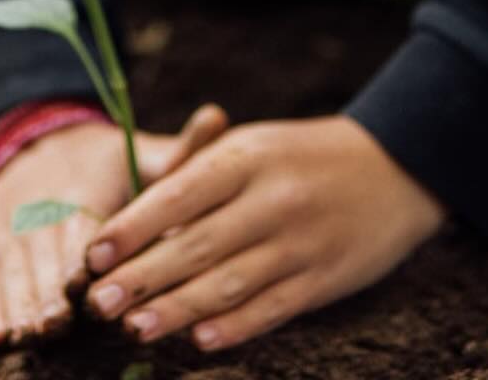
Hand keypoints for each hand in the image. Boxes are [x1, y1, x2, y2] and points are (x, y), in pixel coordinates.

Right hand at [0, 102, 227, 347]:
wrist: (34, 141)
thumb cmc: (105, 163)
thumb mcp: (137, 152)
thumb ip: (176, 155)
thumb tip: (218, 117)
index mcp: (82, 185)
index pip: (81, 222)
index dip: (81, 253)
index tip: (85, 283)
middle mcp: (41, 205)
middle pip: (44, 252)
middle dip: (49, 289)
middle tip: (57, 324)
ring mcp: (9, 227)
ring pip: (14, 270)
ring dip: (20, 304)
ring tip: (30, 336)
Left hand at [84, 114, 446, 352]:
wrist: (394, 165)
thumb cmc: (301, 156)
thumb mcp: (253, 146)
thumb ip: (202, 179)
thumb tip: (138, 227)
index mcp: (247, 157)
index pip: (180, 195)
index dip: (133, 227)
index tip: (93, 253)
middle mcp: (272, 199)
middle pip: (198, 245)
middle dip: (143, 277)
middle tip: (98, 303)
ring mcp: (301, 241)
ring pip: (230, 282)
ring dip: (179, 310)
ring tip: (136, 328)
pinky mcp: (325, 279)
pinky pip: (274, 308)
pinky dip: (236, 327)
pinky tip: (201, 341)